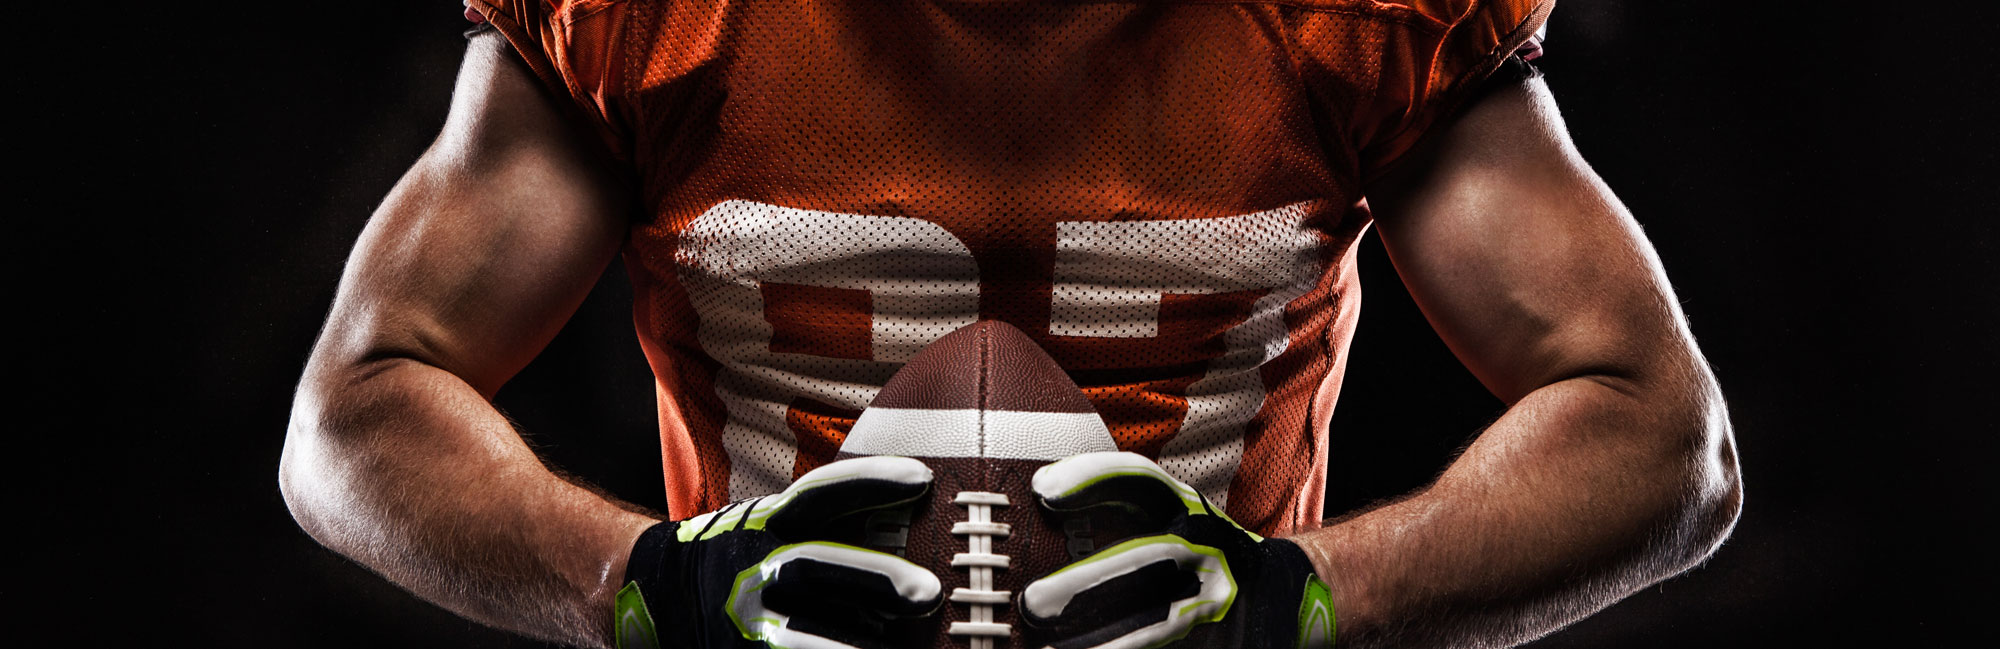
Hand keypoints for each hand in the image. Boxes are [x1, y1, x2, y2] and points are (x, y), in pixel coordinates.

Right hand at [616, 456, 944, 648]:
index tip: (923, 480)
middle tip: (928, 593)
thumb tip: (916, 514)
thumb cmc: (738, 557)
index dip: (869, 483)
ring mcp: (741, 617)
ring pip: (803, 633)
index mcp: (766, 523)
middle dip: (873, 577)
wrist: (656, 595)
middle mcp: (751, 566)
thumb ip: (832, 522)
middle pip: (815, 565)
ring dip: (853, 642)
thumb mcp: (772, 525)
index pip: (819, 496)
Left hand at [1022, 452, 1333, 648]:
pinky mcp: (1217, 640)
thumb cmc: (1200, 554)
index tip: (1041, 491)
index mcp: (1187, 510)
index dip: (1093, 480)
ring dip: (1104, 642)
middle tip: (1032, 603)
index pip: (1141, 483)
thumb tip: (1037, 491)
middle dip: (1088, 583)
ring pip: (1158, 624)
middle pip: (1146, 562)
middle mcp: (1205, 551)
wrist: (1283, 597)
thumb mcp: (1172, 514)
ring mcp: (1213, 601)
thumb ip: (1114, 502)